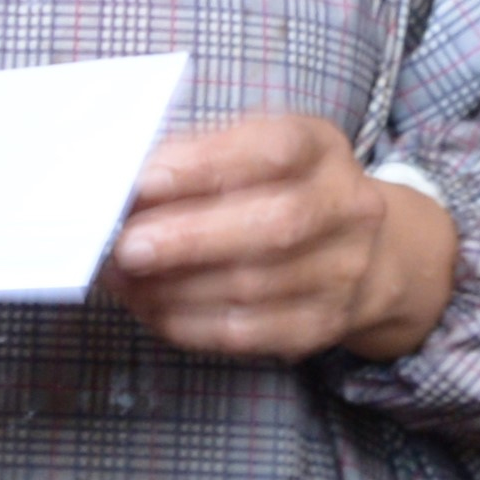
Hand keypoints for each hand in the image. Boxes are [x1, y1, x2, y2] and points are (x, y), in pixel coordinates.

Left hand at [105, 115, 451, 360]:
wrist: (356, 249)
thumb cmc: (274, 187)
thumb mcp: (246, 150)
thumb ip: (192, 158)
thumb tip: (125, 183)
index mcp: (320, 147)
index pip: (272, 150)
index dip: (206, 167)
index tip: (144, 181)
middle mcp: (346, 206)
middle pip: (273, 226)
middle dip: (189, 238)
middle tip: (127, 246)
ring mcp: (343, 270)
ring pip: (254, 285)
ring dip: (176, 286)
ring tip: (123, 278)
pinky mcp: (323, 323)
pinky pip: (250, 332)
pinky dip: (190, 323)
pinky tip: (151, 307)